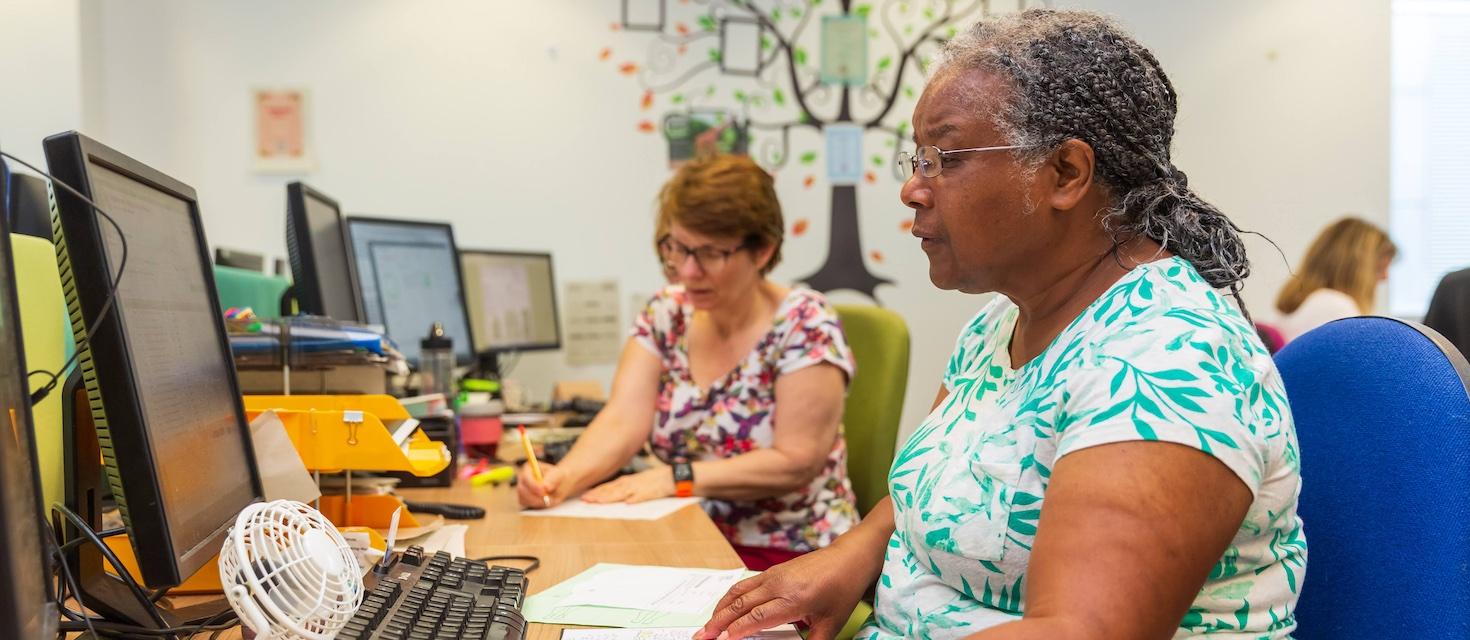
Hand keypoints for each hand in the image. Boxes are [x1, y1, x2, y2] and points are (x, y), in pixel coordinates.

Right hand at [516, 461, 566, 508]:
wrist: (559, 484)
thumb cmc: (557, 477)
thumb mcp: (558, 475)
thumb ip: (552, 479)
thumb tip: (545, 487)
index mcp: (529, 468)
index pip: (526, 477)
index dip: (533, 485)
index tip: (543, 491)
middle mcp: (522, 478)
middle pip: (521, 489)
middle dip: (534, 496)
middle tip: (547, 500)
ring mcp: (522, 489)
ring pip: (523, 498)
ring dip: (537, 501)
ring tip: (549, 499)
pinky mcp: (523, 498)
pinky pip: (525, 504)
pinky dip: (535, 504)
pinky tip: (544, 501)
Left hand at [581, 467, 673, 503]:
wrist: (673, 477)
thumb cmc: (656, 481)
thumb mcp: (638, 483)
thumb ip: (626, 490)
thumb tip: (616, 499)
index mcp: (627, 481)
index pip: (608, 487)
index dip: (596, 492)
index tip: (585, 497)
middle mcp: (631, 483)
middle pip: (611, 490)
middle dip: (597, 495)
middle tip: (585, 500)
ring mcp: (640, 488)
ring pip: (622, 493)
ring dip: (610, 497)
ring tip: (599, 502)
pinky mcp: (650, 492)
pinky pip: (641, 496)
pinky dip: (634, 499)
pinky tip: (628, 503)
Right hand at [695, 541, 877, 639]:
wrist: (848, 559)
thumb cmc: (841, 590)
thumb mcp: (831, 625)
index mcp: (793, 600)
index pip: (756, 618)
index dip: (736, 631)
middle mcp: (778, 585)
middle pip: (740, 605)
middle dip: (718, 623)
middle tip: (701, 637)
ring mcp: (773, 575)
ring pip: (738, 592)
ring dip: (719, 609)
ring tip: (707, 626)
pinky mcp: (772, 571)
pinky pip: (744, 584)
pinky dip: (729, 598)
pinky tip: (724, 608)